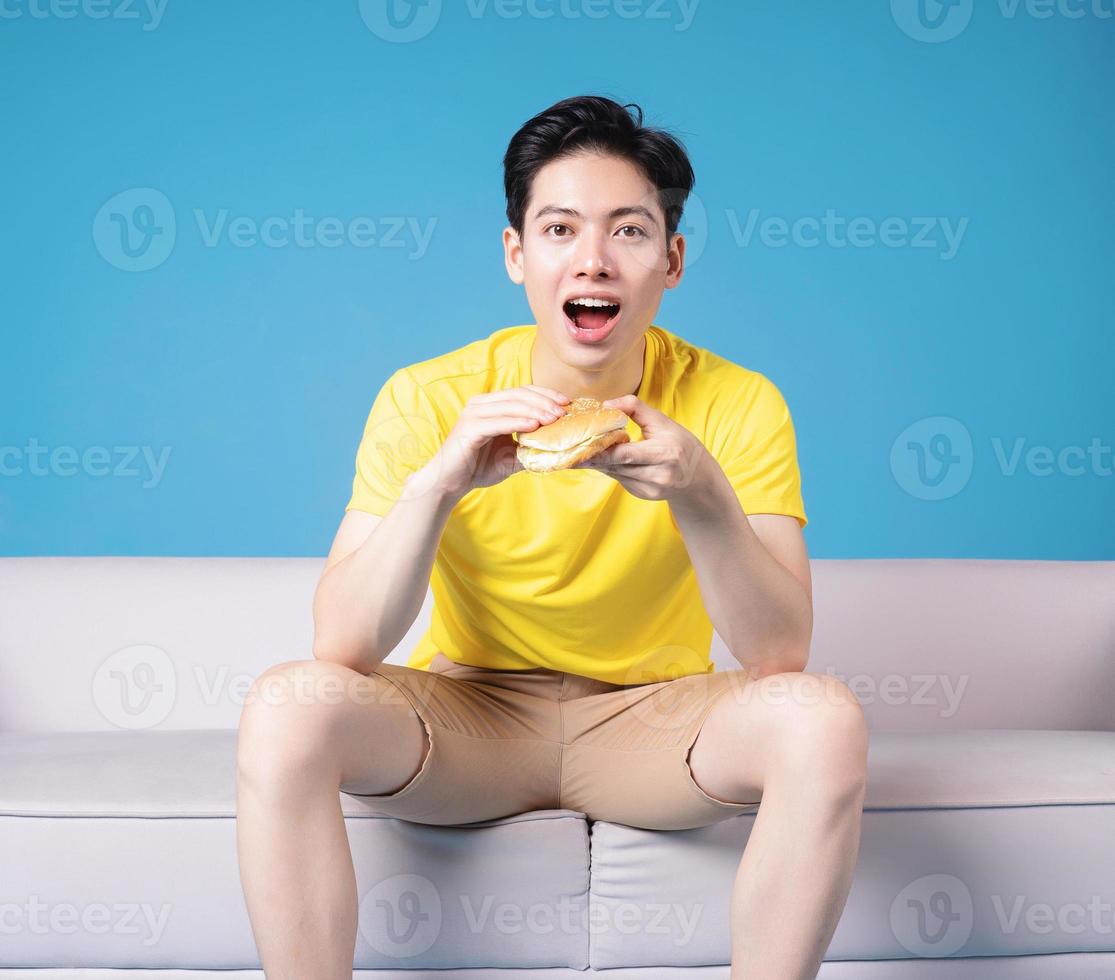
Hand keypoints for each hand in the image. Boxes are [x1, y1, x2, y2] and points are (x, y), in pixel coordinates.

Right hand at [428, 384, 571, 497]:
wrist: (449, 483)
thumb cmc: (478, 468)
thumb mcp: (511, 456)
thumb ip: (530, 447)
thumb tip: (559, 447)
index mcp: (490, 405)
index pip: (522, 392)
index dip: (545, 394)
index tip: (566, 402)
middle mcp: (480, 404)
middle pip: (518, 394)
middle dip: (544, 401)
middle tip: (563, 412)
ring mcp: (473, 414)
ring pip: (510, 405)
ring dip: (534, 410)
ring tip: (554, 418)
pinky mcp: (469, 428)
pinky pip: (498, 422)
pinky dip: (517, 422)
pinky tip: (534, 426)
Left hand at [571, 394, 712, 502]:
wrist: (697, 476)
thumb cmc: (679, 442)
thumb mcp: (662, 421)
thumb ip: (634, 407)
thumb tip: (606, 404)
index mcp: (665, 453)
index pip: (625, 454)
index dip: (600, 451)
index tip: (579, 445)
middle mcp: (659, 475)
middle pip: (616, 466)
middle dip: (591, 458)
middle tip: (568, 452)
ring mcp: (651, 489)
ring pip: (615, 473)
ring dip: (598, 463)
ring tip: (578, 453)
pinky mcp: (644, 495)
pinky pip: (620, 479)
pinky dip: (610, 468)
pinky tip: (601, 460)